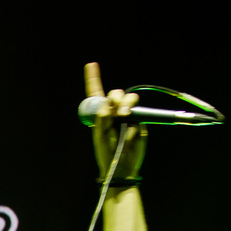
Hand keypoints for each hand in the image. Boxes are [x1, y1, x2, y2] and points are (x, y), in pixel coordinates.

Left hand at [85, 61, 143, 182]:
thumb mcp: (100, 136)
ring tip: (125, 115)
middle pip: (116, 93)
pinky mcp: (139, 120)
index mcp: (100, 113)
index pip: (95, 92)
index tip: (91, 64)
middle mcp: (113, 110)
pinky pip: (139, 113)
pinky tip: (131, 133)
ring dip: (127, 103)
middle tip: (118, 110)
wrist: (123, 166)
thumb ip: (102, 119)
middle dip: (117, 97)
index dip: (93, 78)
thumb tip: (108, 105)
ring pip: (130, 99)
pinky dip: (134, 120)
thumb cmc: (107, 152)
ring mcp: (128, 114)